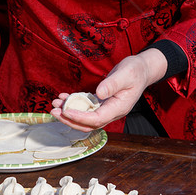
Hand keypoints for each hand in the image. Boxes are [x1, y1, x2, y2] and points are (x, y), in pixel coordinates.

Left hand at [50, 48, 167, 131]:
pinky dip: (74, 104)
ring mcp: (107, 109)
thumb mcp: (126, 74)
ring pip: (85, 118)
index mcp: (119, 108)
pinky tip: (64, 96)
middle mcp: (112, 112)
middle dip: (70, 120)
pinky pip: (86, 109)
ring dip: (69, 113)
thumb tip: (99, 94)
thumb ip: (112, 84)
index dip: (80, 117)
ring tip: (55, 103)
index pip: (97, 119)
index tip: (66, 110)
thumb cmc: (135, 70)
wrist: (141, 69)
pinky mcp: (102, 103)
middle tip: (54, 110)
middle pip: (88, 124)